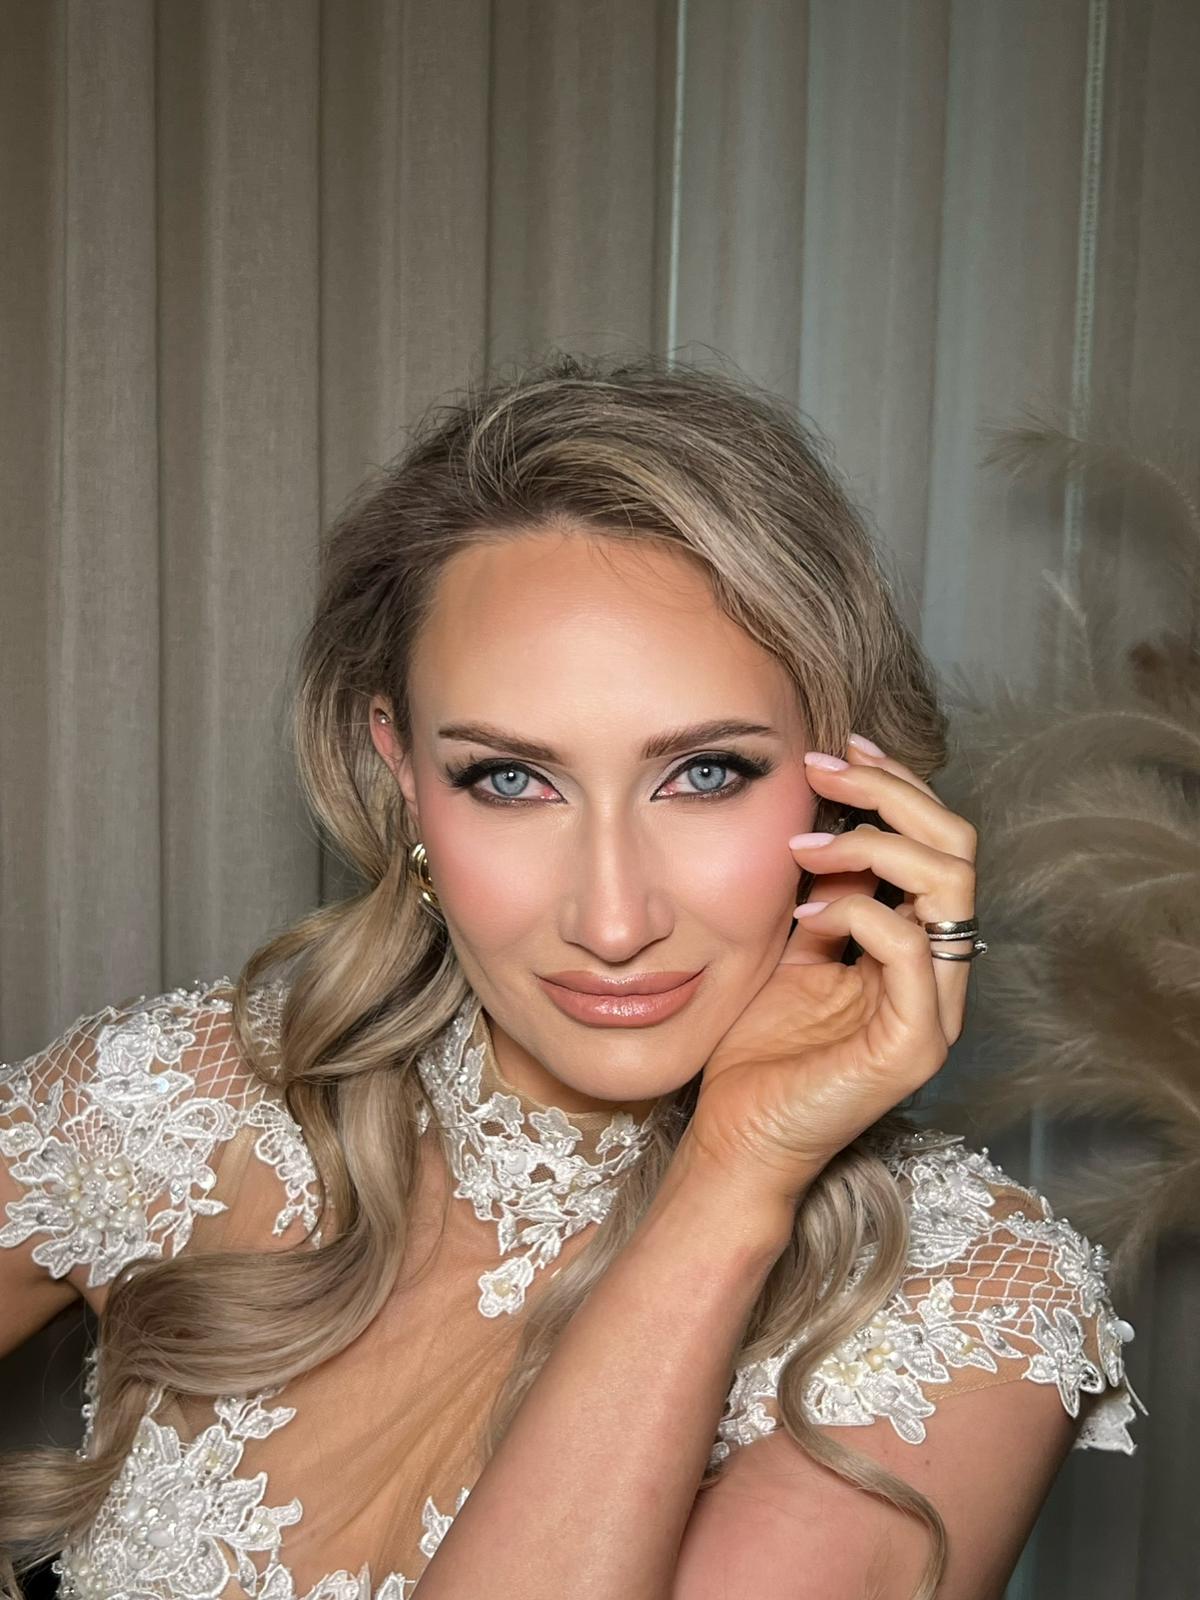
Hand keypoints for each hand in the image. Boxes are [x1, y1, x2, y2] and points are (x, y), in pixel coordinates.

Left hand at [685, 737, 977, 1206]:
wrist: (737, 1140)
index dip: (894, 787)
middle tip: (821, 768)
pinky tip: (805, 911)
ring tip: (803, 846)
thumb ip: (819, 896)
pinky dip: (859, 910)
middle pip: (957, 848)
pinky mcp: (913, 1044)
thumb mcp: (788, 950)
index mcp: (915, 948)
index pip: (937, 844)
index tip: (835, 752)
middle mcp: (938, 973)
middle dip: (889, 791)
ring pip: (950, 884)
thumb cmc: (756, 1052)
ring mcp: (933, 1010)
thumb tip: (821, 824)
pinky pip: (909, 946)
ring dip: (873, 843)